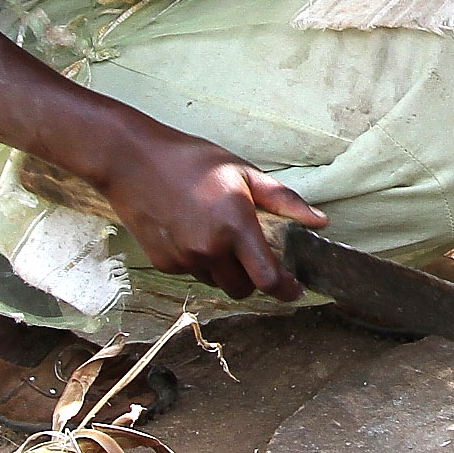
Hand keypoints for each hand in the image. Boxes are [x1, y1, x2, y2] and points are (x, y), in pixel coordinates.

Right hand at [93, 125, 327, 300]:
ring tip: (215, 232)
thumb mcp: (244, 173)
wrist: (133, 161)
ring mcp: (183, 259)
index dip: (286, 290)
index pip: (267, 278)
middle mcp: (209, 249)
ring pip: (217, 282)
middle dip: (254, 278)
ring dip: (225, 269)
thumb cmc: (193, 161)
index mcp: (235, 226)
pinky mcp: (163, 263)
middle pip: (243, 288)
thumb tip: (320, 222)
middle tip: (252, 252)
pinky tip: (191, 231)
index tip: (295, 291)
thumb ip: (284, 201)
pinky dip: (200, 262)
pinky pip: (193, 274)